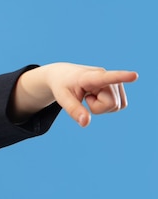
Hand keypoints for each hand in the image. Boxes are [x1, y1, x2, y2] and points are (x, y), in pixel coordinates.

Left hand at [13, 63, 137, 126]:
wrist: (64, 76)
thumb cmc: (62, 86)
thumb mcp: (62, 98)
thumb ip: (73, 110)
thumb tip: (85, 123)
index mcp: (90, 77)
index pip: (107, 77)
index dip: (121, 77)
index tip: (134, 76)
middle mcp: (106, 76)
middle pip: (111, 104)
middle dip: (97, 107)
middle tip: (85, 97)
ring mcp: (114, 82)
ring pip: (116, 106)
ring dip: (101, 107)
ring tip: (89, 94)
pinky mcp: (119, 88)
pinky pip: (119, 106)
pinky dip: (106, 107)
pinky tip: (97, 96)